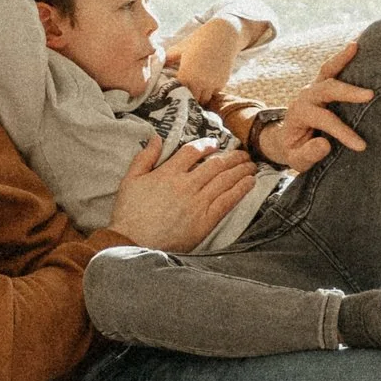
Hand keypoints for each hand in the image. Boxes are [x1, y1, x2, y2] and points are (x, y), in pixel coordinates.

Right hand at [108, 132, 259, 253]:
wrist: (133, 243)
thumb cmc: (129, 213)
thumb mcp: (130, 180)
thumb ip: (144, 157)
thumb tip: (156, 138)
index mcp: (167, 173)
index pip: (192, 151)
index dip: (206, 145)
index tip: (215, 144)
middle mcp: (185, 185)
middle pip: (214, 165)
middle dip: (231, 156)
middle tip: (243, 153)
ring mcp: (197, 203)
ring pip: (225, 181)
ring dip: (240, 170)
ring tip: (251, 165)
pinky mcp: (205, 221)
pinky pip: (227, 201)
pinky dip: (241, 190)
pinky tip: (250, 182)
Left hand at [161, 12, 249, 98]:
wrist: (222, 35)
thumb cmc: (198, 40)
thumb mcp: (180, 49)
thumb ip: (168, 58)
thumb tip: (157, 65)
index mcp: (186, 75)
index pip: (178, 93)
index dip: (175, 92)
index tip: (173, 91)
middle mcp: (200, 82)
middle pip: (191, 99)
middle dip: (187, 97)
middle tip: (184, 93)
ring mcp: (212, 84)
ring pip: (204, 99)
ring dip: (199, 96)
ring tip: (195, 89)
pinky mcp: (222, 82)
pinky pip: (214, 93)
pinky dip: (209, 91)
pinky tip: (205, 83)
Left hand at [254, 45, 370, 174]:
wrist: (286, 140)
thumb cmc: (295, 151)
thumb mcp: (296, 159)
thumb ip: (308, 153)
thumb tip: (325, 144)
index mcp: (299, 114)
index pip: (323, 119)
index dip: (342, 131)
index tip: (361, 145)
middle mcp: (306, 97)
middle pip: (326, 89)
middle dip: (347, 91)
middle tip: (370, 95)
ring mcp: (314, 88)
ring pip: (328, 70)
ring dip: (342, 58)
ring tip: (357, 46)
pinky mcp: (322, 85)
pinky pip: (333, 68)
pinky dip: (344, 56)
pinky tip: (357, 44)